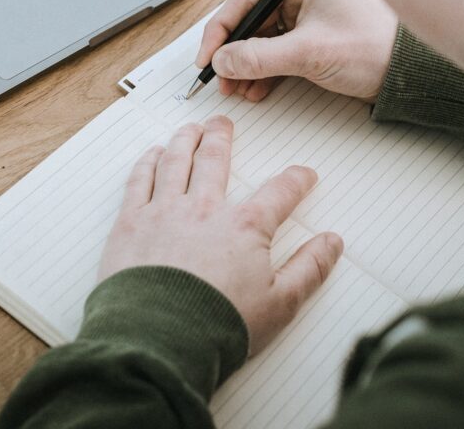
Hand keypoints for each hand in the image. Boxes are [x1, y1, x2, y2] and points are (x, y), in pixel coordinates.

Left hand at [99, 116, 342, 354]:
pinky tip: (153, 153)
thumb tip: (332, 242)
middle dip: (221, 137)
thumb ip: (309, 268)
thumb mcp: (280, 303)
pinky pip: (140, 179)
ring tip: (190, 128)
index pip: (279, 192)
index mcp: (243, 227)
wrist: (158, 341)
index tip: (304, 174)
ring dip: (185, 139)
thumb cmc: (217, 325)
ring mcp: (165, 211)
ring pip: (177, 160)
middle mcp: (204, 208)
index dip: (296, 180)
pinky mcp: (132, 222)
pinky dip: (147, 161)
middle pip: (215, 160)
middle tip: (222, 123)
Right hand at [196, 0, 397, 102]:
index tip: (208, 57)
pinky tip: (256, 89)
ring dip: (245, 65)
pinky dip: (263, 71)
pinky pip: (276, 52)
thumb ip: (260, 57)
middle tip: (220, 78)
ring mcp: (306, 15)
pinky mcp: (311, 37)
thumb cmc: (374, 47)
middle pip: (250, 20)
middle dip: (233, 53)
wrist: (408, 73)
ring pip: (261, 39)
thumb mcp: (309, 52)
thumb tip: (223, 60)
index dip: (220, 30)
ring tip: (237, 88)